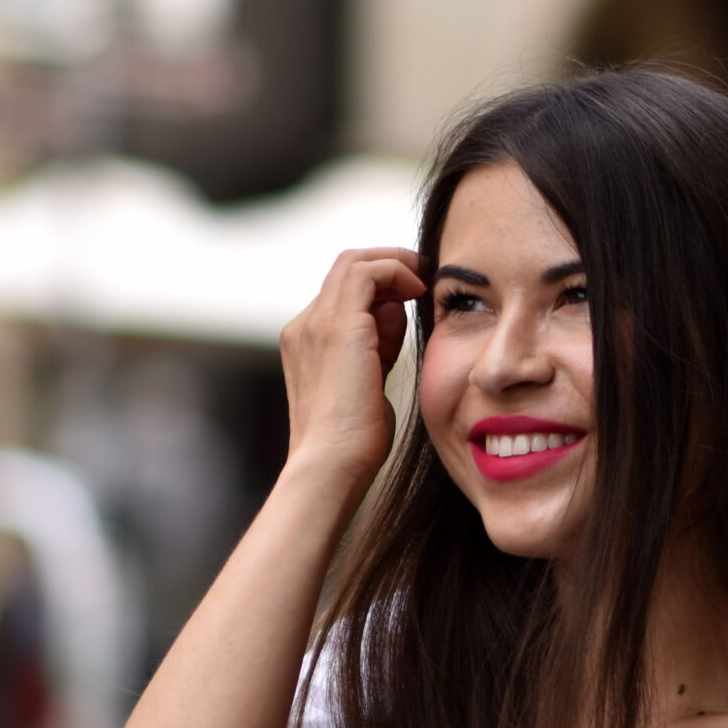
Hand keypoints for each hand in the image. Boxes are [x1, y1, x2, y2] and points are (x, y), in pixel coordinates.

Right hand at [279, 246, 427, 498]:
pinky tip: (418, 292)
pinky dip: (397, 271)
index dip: (382, 290)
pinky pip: (368, 271)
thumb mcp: (371, 381)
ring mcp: (316, 323)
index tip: (413, 299)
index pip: (343, 295)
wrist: (332, 466)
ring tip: (424, 282)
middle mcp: (304, 327)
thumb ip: (381, 344)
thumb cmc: (354, 443)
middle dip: (389, 267)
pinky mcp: (338, 325)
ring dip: (396, 264)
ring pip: (354, 262)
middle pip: (346, 270)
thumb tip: (398, 309)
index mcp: (306, 343)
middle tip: (423, 278)